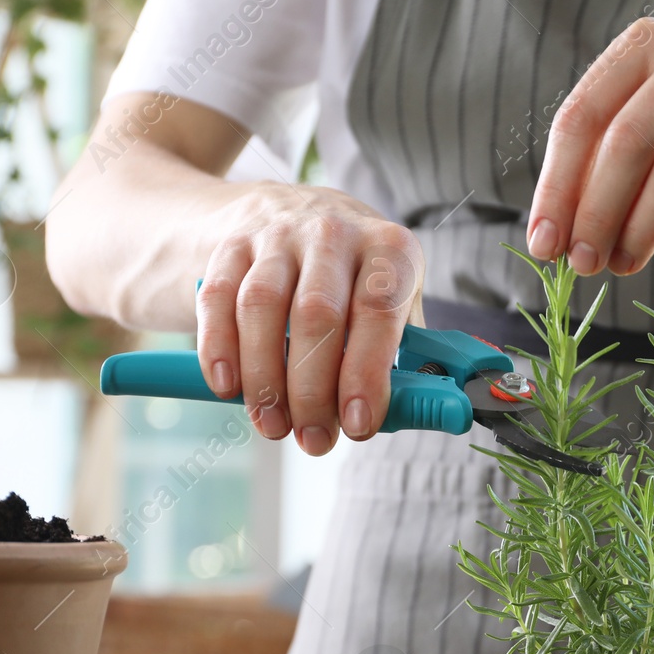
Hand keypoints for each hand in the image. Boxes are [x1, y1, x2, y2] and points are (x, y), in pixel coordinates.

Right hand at [195, 186, 423, 454]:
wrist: (292, 214)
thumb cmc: (356, 279)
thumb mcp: (395, 302)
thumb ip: (410, 356)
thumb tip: (433, 409)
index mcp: (388, 249)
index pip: (377, 311)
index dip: (366, 374)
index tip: (357, 425)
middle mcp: (334, 233)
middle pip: (316, 314)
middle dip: (312, 390)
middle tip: (312, 439)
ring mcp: (278, 234)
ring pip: (261, 306)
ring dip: (263, 378)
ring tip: (272, 424)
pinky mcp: (232, 245)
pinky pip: (219, 298)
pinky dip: (219, 349)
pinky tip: (228, 387)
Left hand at [526, 18, 653, 275]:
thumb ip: (612, 156)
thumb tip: (562, 234)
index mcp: (646, 45)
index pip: (582, 117)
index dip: (558, 186)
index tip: (544, 244)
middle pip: (627, 142)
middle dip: (597, 213)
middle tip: (584, 264)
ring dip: (643, 227)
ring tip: (625, 266)